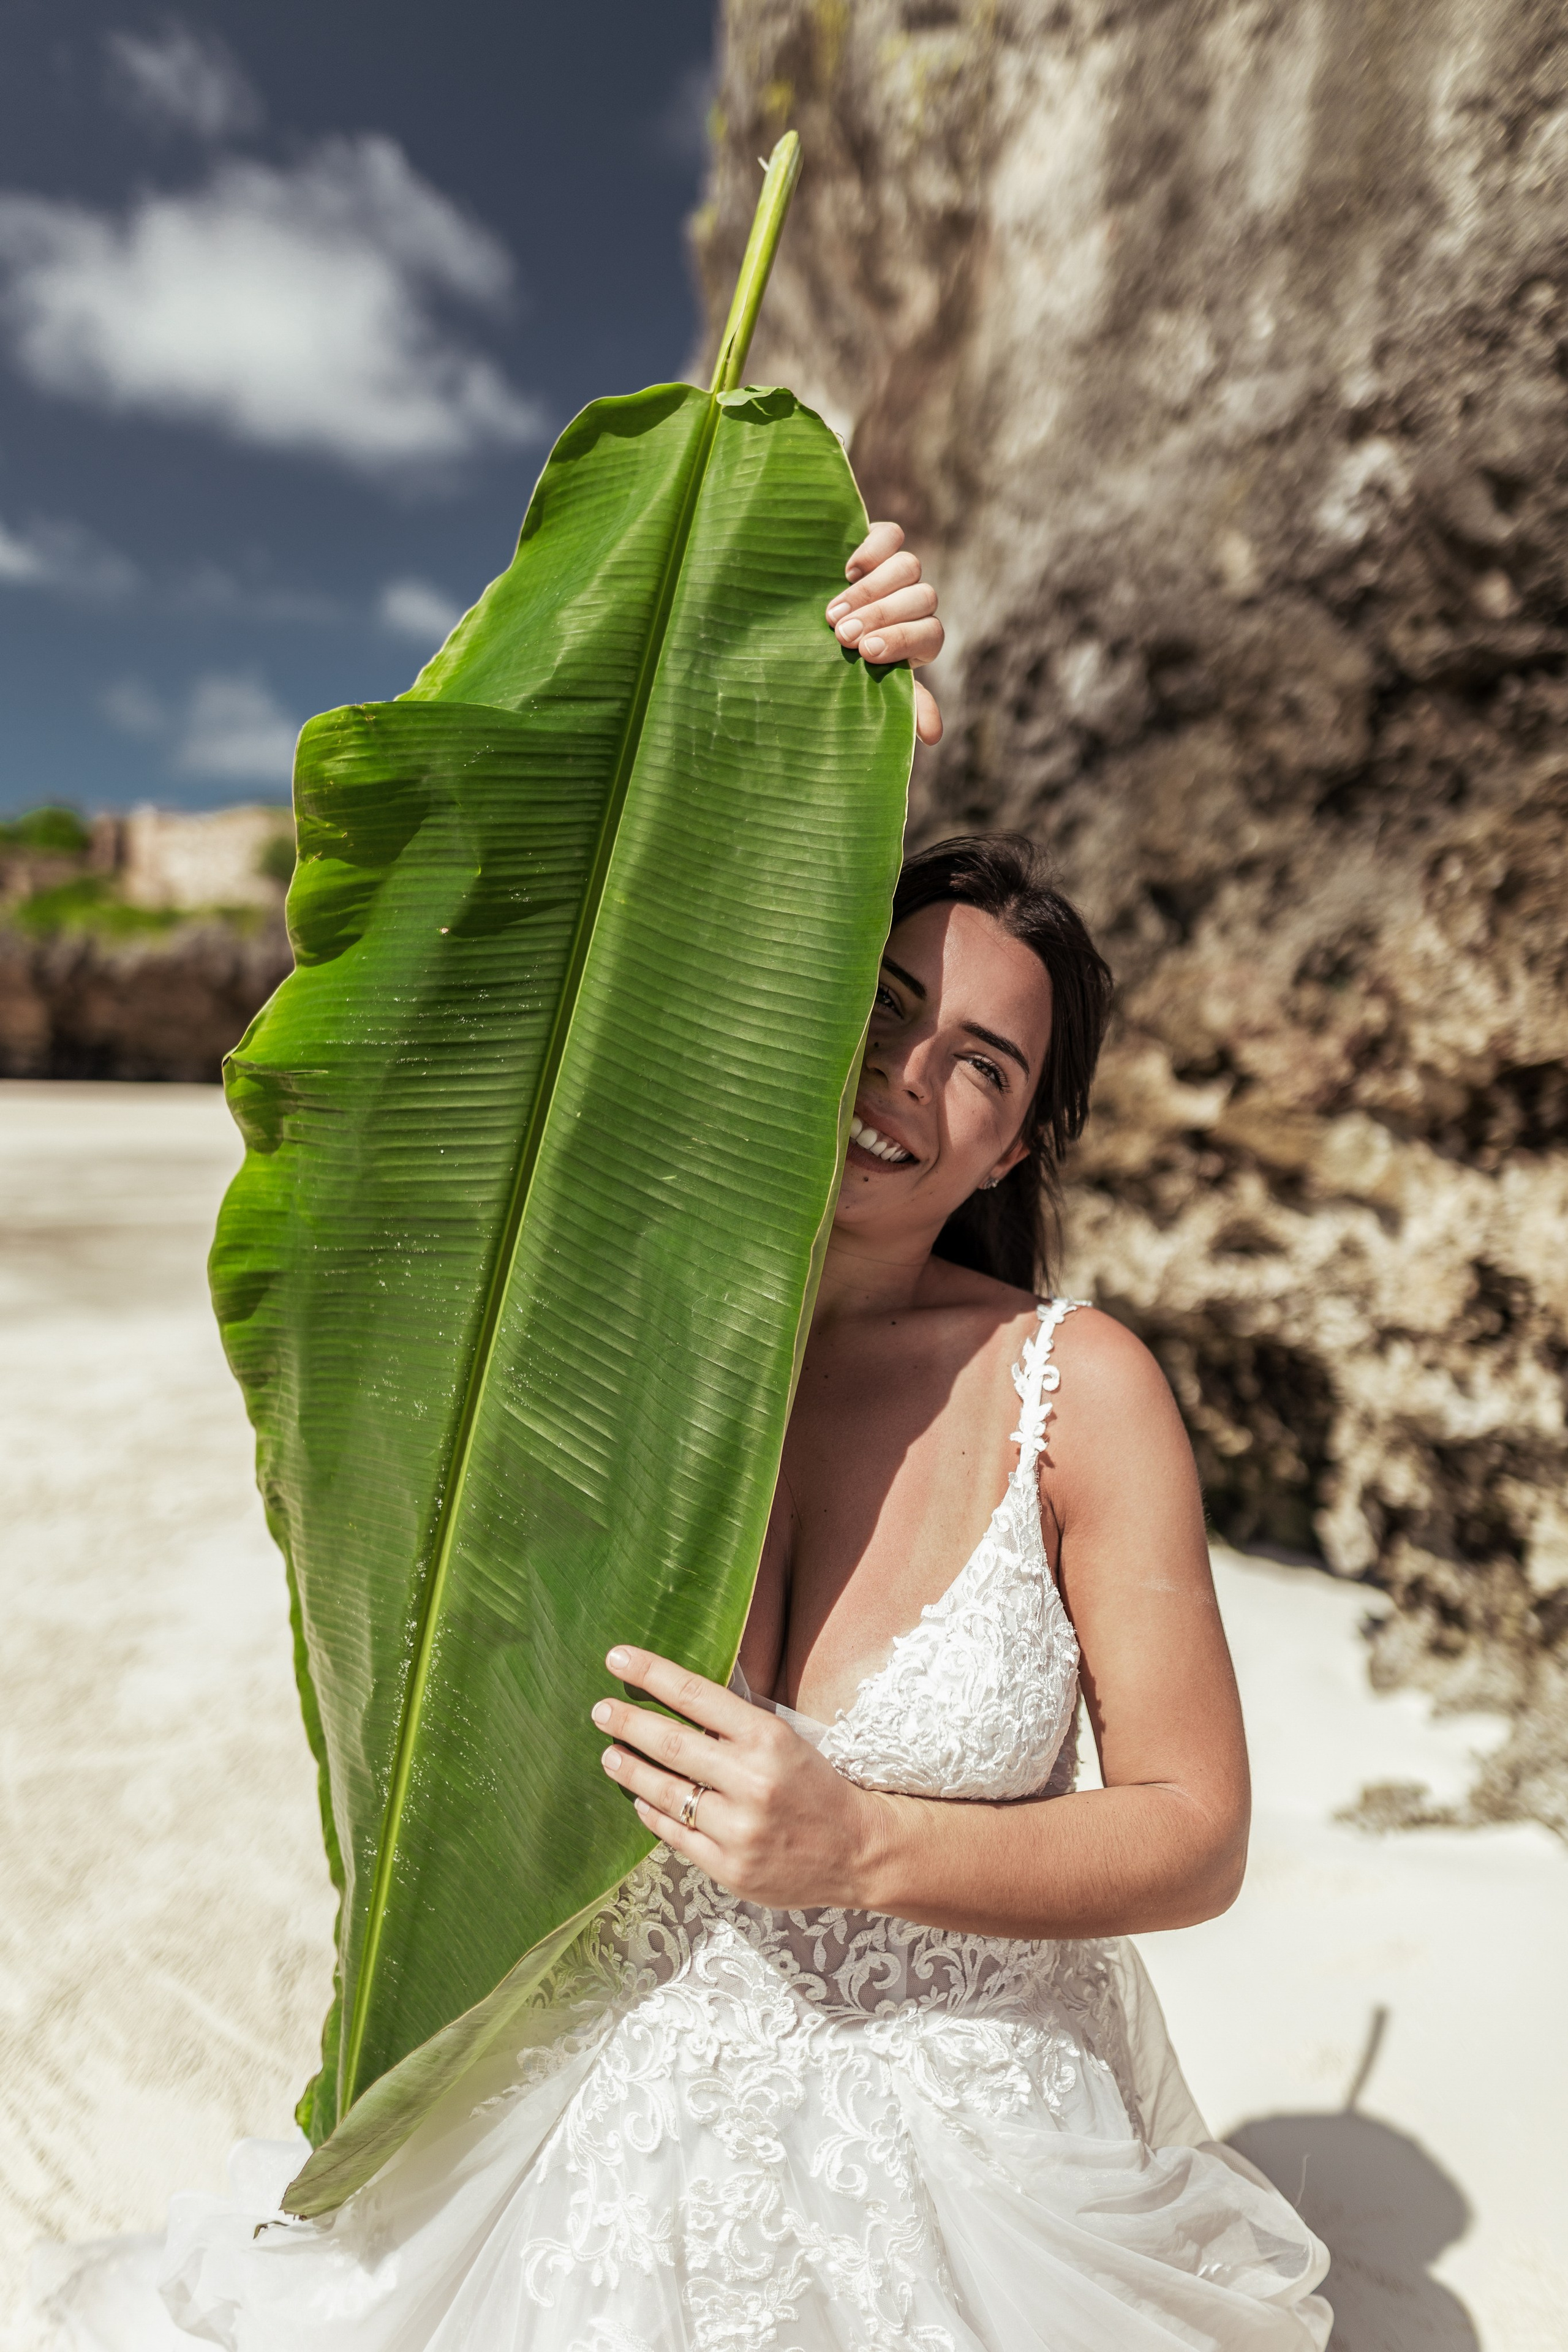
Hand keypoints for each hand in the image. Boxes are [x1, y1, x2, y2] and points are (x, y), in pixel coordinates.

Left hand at [592, 1645, 885, 1909]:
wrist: (857, 1851)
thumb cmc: (815, 1786)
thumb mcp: (786, 1740)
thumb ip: (735, 1724)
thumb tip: (675, 1696)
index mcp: (769, 1739)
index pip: (697, 1695)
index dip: (651, 1674)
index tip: (617, 1658)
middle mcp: (752, 1781)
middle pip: (672, 1745)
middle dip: (629, 1723)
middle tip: (600, 1711)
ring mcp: (739, 1829)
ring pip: (666, 1793)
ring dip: (631, 1770)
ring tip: (610, 1755)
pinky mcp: (729, 1868)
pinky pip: (675, 1835)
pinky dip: (652, 1812)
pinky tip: (640, 1797)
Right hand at [826, 521, 945, 745]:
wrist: (804, 619)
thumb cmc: (841, 661)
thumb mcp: (868, 683)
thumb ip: (903, 703)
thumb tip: (933, 736)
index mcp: (919, 637)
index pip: (930, 634)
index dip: (901, 641)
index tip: (866, 654)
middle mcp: (915, 601)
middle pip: (922, 598)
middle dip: (881, 618)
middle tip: (841, 636)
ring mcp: (898, 569)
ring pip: (909, 567)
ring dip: (871, 592)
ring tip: (833, 612)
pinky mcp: (879, 540)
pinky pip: (891, 535)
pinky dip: (872, 550)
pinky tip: (848, 570)